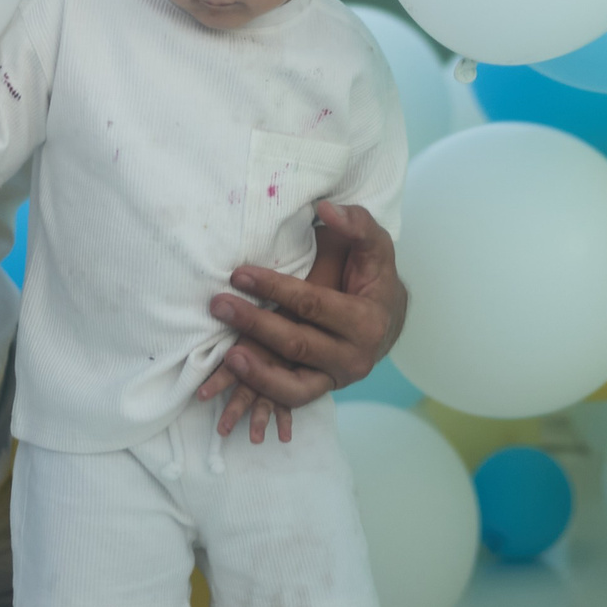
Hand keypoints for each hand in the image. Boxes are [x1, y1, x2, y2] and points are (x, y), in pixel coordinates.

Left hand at [197, 202, 408, 423]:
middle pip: (296, 343)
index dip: (274, 288)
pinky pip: (289, 398)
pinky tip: (234, 375)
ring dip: (256, 373)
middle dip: (254, 324)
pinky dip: (262, 391)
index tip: (239, 274)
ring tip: (226, 355)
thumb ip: (355, 223)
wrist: (388, 318)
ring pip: (293, 386)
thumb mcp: (375, 245)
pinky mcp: (322, 388)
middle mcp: (354, 357)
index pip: (311, 304)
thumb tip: (325, 208)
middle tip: (218, 304)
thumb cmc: (375, 275)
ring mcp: (337, 378)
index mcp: (367, 321)